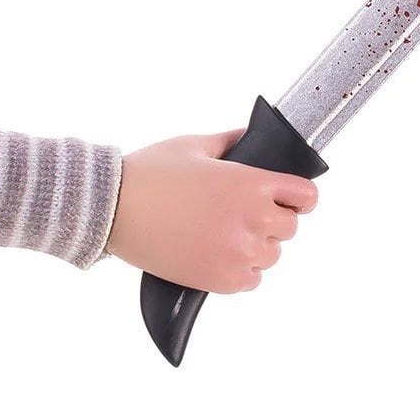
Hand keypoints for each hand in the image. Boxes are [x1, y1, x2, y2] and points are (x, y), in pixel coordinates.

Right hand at [106, 131, 317, 292]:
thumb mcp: (197, 145)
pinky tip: (218, 254)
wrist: (113, 209)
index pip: (306, 197)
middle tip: (245, 213)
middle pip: (290, 228)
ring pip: (271, 255)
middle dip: (274, 219)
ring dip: (257, 246)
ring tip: (226, 233)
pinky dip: (241, 271)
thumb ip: (233, 141)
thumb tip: (252, 137)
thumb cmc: (152, 173)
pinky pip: (250, 281)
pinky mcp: (218, 280)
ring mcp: (237, 253)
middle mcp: (251, 220)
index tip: (289, 197)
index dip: (299, 196)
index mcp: (251, 184)